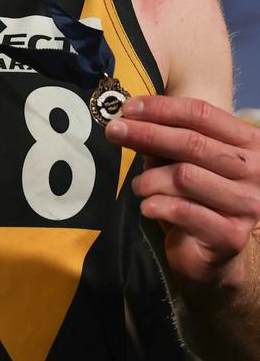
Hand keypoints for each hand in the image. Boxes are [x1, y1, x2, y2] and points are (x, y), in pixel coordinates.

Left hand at [105, 96, 259, 285]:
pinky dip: (158, 205)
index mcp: (248, 142)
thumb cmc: (200, 197)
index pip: (202, 114)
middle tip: (115, 132)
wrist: (215, 252)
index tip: (128, 108)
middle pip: (193, 143)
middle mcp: (254, 171)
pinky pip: (184, 211)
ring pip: (185, 176)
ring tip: (140, 186)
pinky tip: (147, 206)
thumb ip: (167, 141)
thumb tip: (129, 121)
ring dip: (151, 178)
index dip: (162, 108)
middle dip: (147, 134)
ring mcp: (247, 204)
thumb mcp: (187, 160)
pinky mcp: (231, 235)